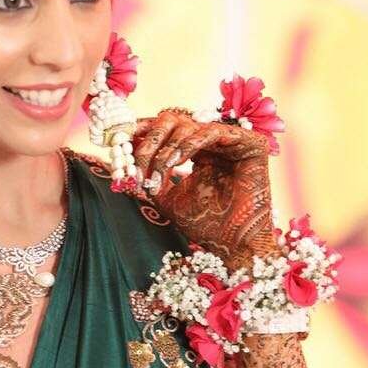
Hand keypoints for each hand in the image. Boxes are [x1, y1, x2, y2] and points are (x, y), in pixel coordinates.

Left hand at [131, 108, 278, 270]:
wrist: (233, 245)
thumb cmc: (204, 225)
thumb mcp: (165, 198)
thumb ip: (148, 176)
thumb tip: (122, 161)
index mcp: (197, 151)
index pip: (165, 130)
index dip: (141, 129)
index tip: (117, 138)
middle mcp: (214, 142)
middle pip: (173, 121)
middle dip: (149, 140)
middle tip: (137, 161)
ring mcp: (232, 141)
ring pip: (189, 125)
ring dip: (166, 148)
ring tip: (159, 172)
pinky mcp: (250, 143)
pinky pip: (212, 131)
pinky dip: (189, 143)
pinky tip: (178, 161)